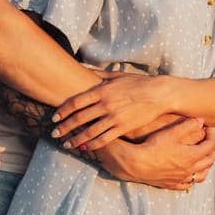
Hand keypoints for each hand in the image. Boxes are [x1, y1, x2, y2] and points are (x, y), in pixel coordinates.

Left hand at [52, 72, 172, 151]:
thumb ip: (98, 74)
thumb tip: (81, 66)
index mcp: (102, 90)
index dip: (63, 111)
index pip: (76, 102)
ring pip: (89, 131)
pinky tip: (85, 148)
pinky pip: (104, 138)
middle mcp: (106, 104)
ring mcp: (114, 117)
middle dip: (65, 127)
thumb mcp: (117, 75)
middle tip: (54, 133)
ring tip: (66, 144)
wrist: (159, 94)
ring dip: (76, 139)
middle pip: (79, 118)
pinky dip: (93, 144)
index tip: (55, 118)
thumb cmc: (138, 83)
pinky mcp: (123, 127)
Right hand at [94, 116, 214, 190]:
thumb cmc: (153, 146)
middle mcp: (189, 169)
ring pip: (201, 175)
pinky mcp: (171, 184)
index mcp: (192, 156)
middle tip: (208, 141)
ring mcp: (181, 179)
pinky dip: (192, 178)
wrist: (136, 164)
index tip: (208, 128)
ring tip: (203, 157)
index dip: (212, 135)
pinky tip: (189, 173)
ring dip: (205, 166)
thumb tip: (201, 120)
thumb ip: (188, 125)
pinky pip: (187, 185)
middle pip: (209, 161)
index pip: (210, 146)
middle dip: (212, 149)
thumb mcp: (171, 132)